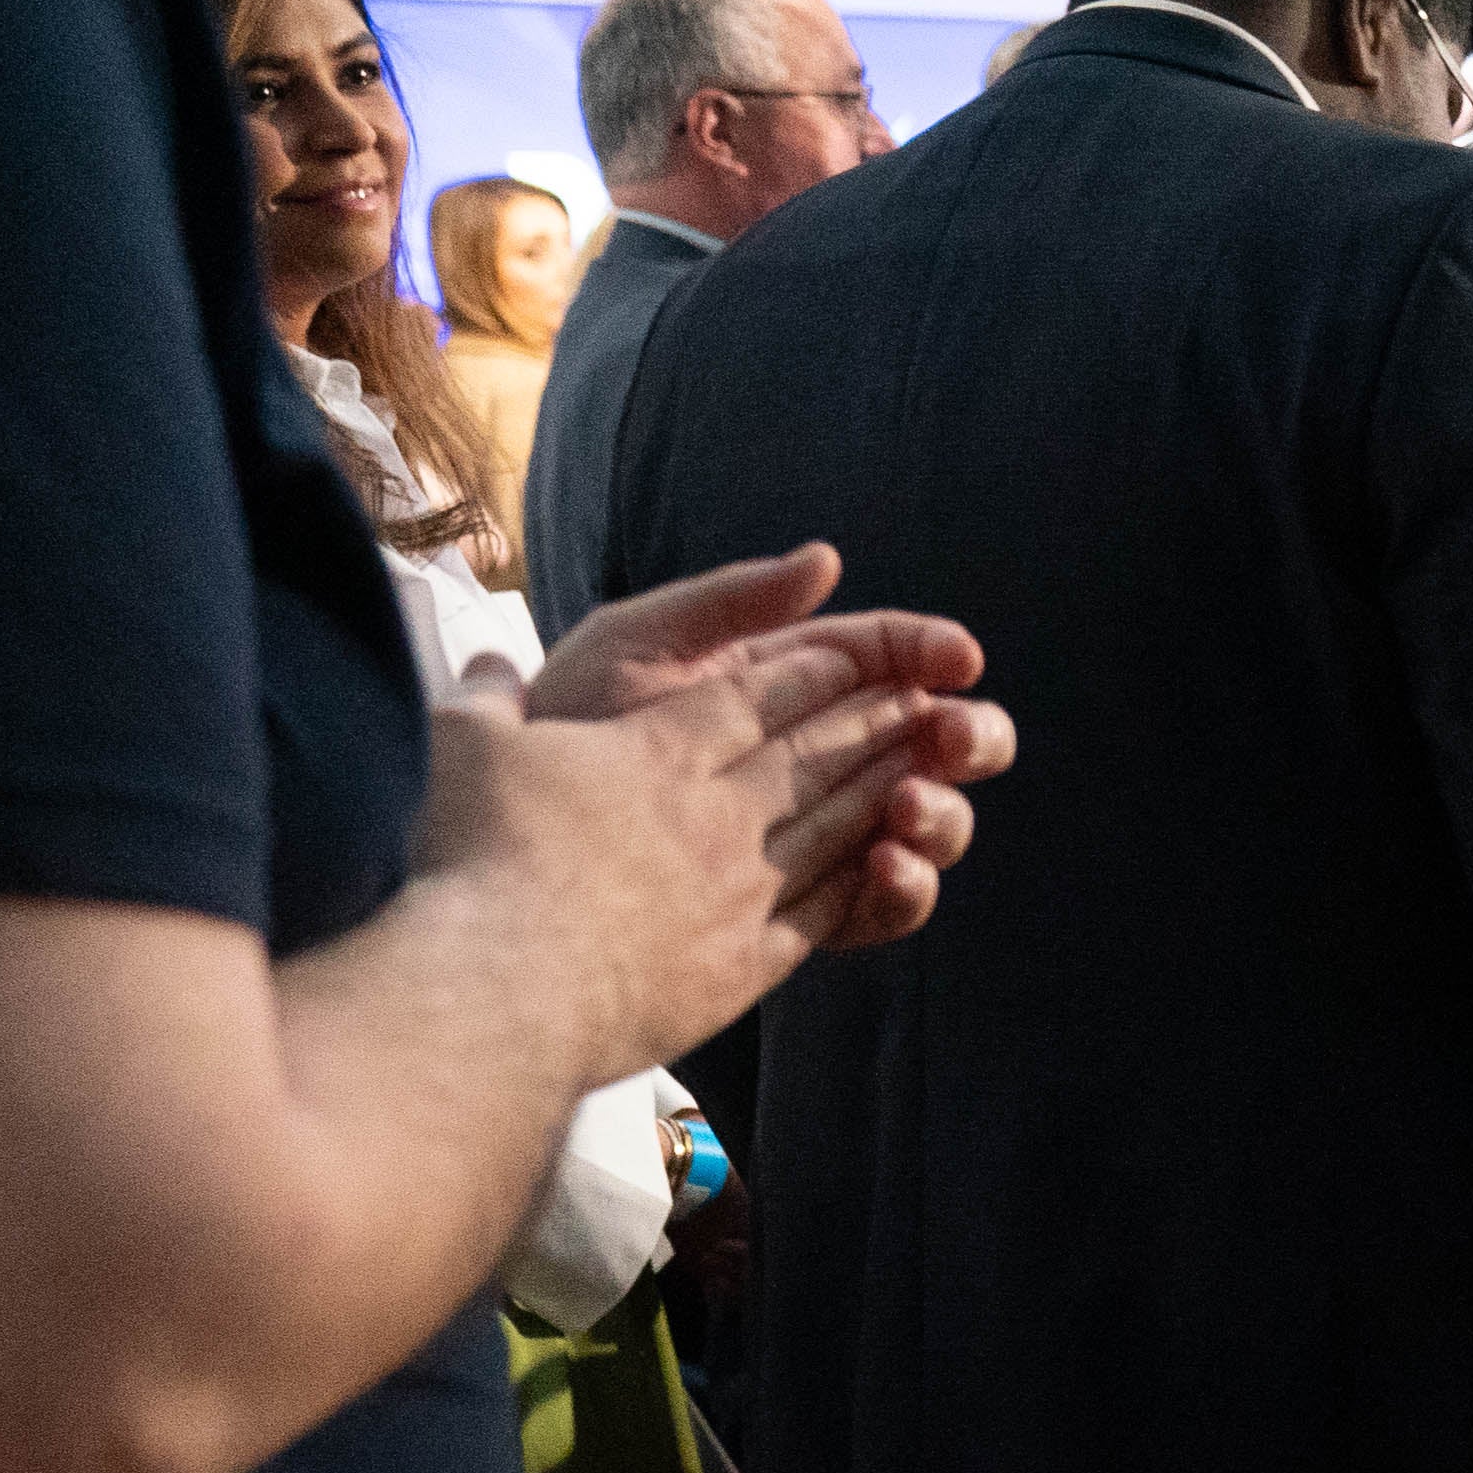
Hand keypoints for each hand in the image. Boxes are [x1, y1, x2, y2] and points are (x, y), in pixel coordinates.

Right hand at [417, 628, 987, 1086]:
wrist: (502, 987)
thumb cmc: (470, 859)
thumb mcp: (459, 746)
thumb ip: (484, 698)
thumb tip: (484, 658)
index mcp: (655, 751)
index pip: (750, 698)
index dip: (806, 672)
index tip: (851, 655)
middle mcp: (716, 814)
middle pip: (814, 754)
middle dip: (874, 721)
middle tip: (926, 701)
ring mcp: (742, 890)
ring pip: (836, 826)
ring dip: (888, 791)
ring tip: (932, 768)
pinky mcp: (746, 965)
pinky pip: (826, 913)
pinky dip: (866, 884)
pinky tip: (891, 870)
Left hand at [526, 544, 1013, 946]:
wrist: (510, 855)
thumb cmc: (565, 736)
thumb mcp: (637, 644)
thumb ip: (732, 601)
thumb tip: (829, 560)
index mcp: (780, 688)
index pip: (880, 659)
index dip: (927, 652)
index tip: (960, 656)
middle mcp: (812, 763)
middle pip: (926, 743)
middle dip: (963, 735)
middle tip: (956, 736)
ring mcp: (818, 840)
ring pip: (923, 824)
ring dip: (940, 813)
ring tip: (911, 808)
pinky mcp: (811, 913)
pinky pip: (884, 906)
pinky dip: (904, 890)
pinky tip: (887, 867)